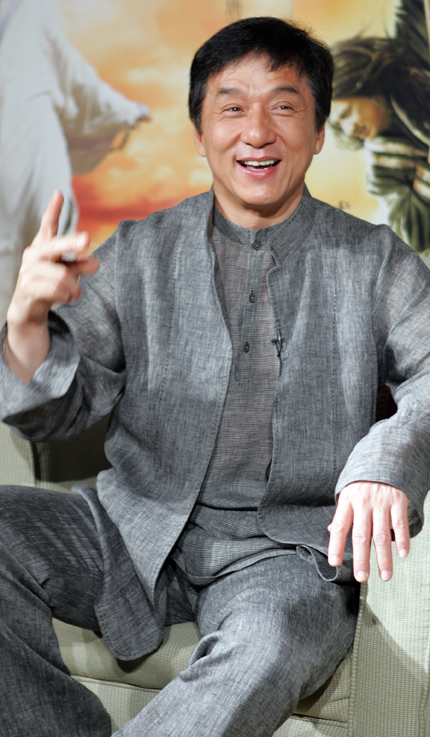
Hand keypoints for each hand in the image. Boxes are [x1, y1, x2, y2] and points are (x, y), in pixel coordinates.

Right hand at [5, 191, 98, 382]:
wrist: (28, 309)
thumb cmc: (49, 285)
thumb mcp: (66, 273)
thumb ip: (80, 265)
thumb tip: (97, 262)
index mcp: (43, 247)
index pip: (47, 226)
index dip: (53, 211)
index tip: (59, 194)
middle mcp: (33, 255)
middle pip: (54, 246)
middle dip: (70, 243)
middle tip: (87, 239)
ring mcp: (28, 271)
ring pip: (61, 275)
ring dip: (73, 287)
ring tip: (75, 294)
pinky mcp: (27, 288)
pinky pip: (55, 291)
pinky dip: (65, 296)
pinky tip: (67, 299)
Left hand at [328, 482, 409, 582]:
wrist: (384, 457)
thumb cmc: (363, 482)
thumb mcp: (348, 493)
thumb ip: (343, 513)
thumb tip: (332, 531)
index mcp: (348, 501)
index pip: (340, 527)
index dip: (336, 545)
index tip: (334, 563)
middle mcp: (363, 503)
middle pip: (361, 535)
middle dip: (361, 559)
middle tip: (361, 577)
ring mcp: (381, 502)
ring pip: (381, 535)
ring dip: (383, 558)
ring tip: (384, 575)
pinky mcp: (398, 501)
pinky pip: (399, 524)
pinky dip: (401, 540)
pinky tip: (402, 554)